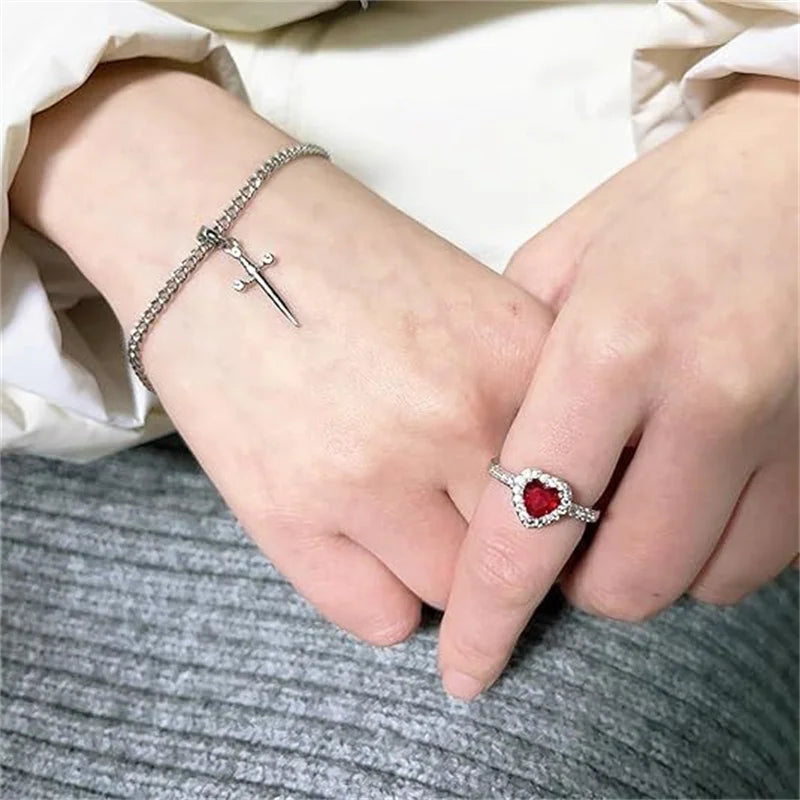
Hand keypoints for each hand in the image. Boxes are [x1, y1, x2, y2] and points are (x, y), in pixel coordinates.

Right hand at [11, 63, 551, 644]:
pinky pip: (380, 618)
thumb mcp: (469, 302)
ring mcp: (369, 476)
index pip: (584, 487)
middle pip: (521, 550)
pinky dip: (383, 594)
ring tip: (403, 513)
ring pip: (454, 592)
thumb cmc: (348, 263)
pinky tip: (360, 538)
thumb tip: (556, 492)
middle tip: (461, 506)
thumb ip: (522, 393)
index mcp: (515, 359)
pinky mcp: (289, 517)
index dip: (563, 503)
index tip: (542, 511)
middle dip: (500, 540)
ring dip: (439, 566)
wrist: (217, 238)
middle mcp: (453, 422)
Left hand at [438, 75, 798, 698]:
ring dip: (643, 567)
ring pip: (696, 586)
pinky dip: (708, 549)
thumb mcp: (565, 256)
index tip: (464, 670)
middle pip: (621, 585)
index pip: (531, 523)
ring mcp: (784, 436)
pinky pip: (760, 560)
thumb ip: (512, 358)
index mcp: (612, 348)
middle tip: (558, 534)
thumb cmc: (672, 204)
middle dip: (573, 586)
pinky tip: (689, 491)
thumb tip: (491, 449)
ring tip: (628, 501)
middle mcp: (706, 404)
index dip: (488, 614)